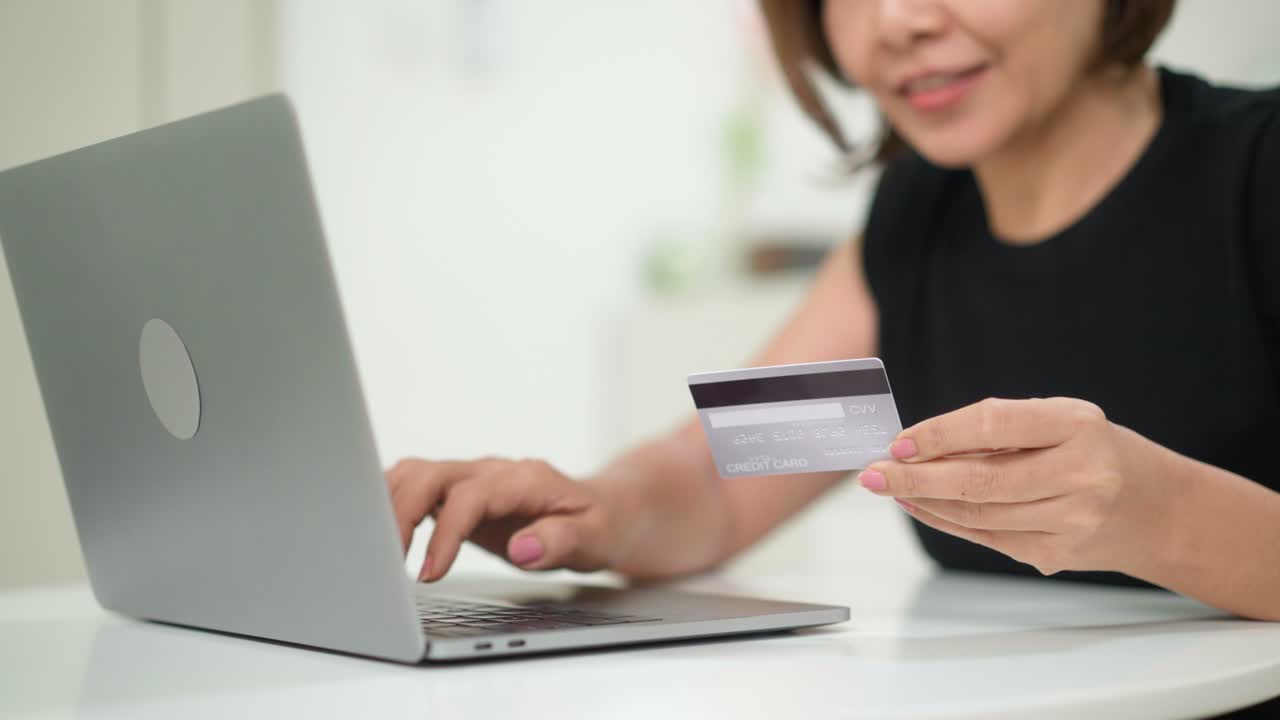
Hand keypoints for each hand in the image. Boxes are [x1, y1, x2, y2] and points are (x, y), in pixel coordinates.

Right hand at [385, 457, 617, 581]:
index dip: (445, 533)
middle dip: (400, 514)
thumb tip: (524, 548)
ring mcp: (471, 478)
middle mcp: (491, 471)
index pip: (470, 496)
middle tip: (386, 562)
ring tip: (374, 552)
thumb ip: (561, 541)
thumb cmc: (597, 524)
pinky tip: (376, 535)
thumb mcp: (595, 538)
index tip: (430, 572)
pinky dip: (388, 504)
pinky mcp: (457, 492)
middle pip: (430, 475)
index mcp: (523, 479)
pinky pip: (413, 486)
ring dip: (387, 505)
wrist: (602, 511)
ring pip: (414, 474)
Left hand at [857, 397, 1171, 575]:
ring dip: (922, 501)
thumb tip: (919, 443)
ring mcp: (1069, 521)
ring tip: (887, 486)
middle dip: (914, 478)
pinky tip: (918, 506)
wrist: (1159, 510)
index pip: (995, 425)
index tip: (899, 441)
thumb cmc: (1097, 453)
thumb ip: (999, 429)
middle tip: (872, 473)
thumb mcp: (1061, 421)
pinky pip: (984, 536)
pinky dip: (943, 520)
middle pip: (979, 480)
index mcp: (1078, 426)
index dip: (940, 434)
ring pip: (975, 514)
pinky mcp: (1055, 554)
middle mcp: (1079, 475)